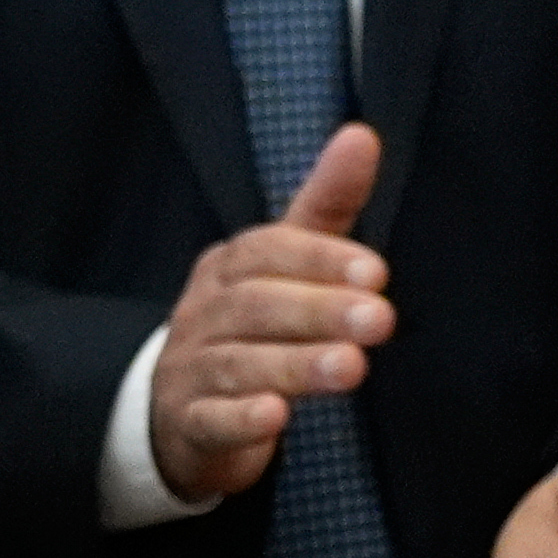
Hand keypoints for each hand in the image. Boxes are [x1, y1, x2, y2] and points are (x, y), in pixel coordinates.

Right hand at [151, 123, 391, 505]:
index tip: (376, 272)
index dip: (319, 259)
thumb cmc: (248, 327)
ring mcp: (191, 368)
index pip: (267, 251)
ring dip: (295, 364)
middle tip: (379, 319)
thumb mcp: (284, 264)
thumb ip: (324, 204)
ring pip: (240, 362)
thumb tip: (362, 134)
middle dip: (319, 310)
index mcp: (228, 268)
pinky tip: (275, 416)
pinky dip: (241, 418)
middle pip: (256, 304)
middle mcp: (203, 313)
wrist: (177, 412)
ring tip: (352, 368)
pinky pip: (211, 419)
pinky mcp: (190, 423)